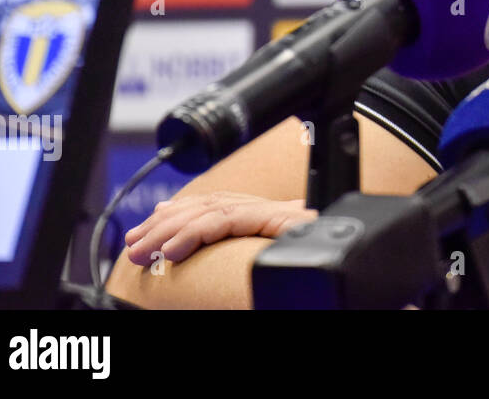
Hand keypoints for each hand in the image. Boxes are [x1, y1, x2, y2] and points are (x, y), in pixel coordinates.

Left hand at [124, 192, 317, 265]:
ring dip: (172, 231)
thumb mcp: (266, 265)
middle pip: (212, 203)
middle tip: (131, 246)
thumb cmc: (317, 284)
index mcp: (273, 219)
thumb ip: (245, 253)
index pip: (219, 204)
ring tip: (144, 252)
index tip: (147, 228)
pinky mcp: (283, 223)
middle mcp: (278, 212)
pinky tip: (172, 251)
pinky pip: (230, 220)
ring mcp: (282, 216)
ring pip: (214, 209)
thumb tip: (200, 261)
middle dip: (165, 223)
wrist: (357, 286)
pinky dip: (196, 233)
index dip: (180, 212)